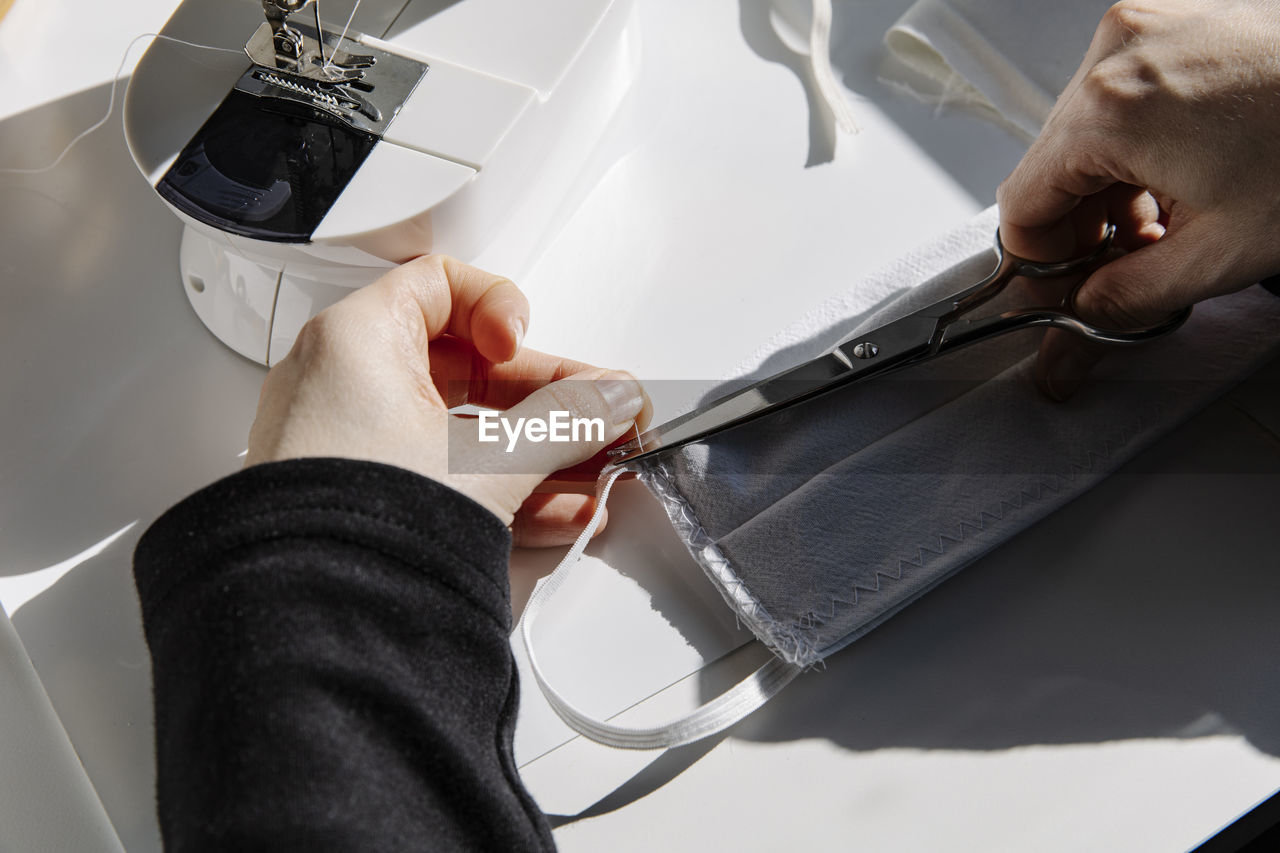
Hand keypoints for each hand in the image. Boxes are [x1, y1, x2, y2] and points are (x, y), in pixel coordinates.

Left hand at [245, 255, 650, 545]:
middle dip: (545, 399)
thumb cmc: (359, 524)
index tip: (527, 346)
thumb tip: (609, 401)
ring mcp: (353, 447)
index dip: (500, 307)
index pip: (440, 284)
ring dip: (535, 450)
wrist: (310, 622)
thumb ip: (564, 422)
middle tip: (598, 418)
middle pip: (468, 365)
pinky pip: (442, 477)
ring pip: (461, 430)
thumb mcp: (486, 461)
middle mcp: (346, 386)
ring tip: (593, 471)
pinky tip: (555, 512)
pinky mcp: (363, 500)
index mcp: (356, 342)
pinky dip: (498, 488)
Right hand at [996, 0, 1279, 399]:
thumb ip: (1123, 302)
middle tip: (1121, 273)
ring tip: (1164, 228)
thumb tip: (1074, 330)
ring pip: (1084, 135)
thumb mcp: (1219, 255)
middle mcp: (1117, 55)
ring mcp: (1149, 29)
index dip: (1039, 267)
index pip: (1021, 207)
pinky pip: (1122, 98)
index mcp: (1110, 109)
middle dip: (1080, 232)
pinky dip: (1136, 149)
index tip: (1066, 294)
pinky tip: (1181, 182)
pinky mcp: (1178, 23)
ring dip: (1109, 193)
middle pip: (1050, 168)